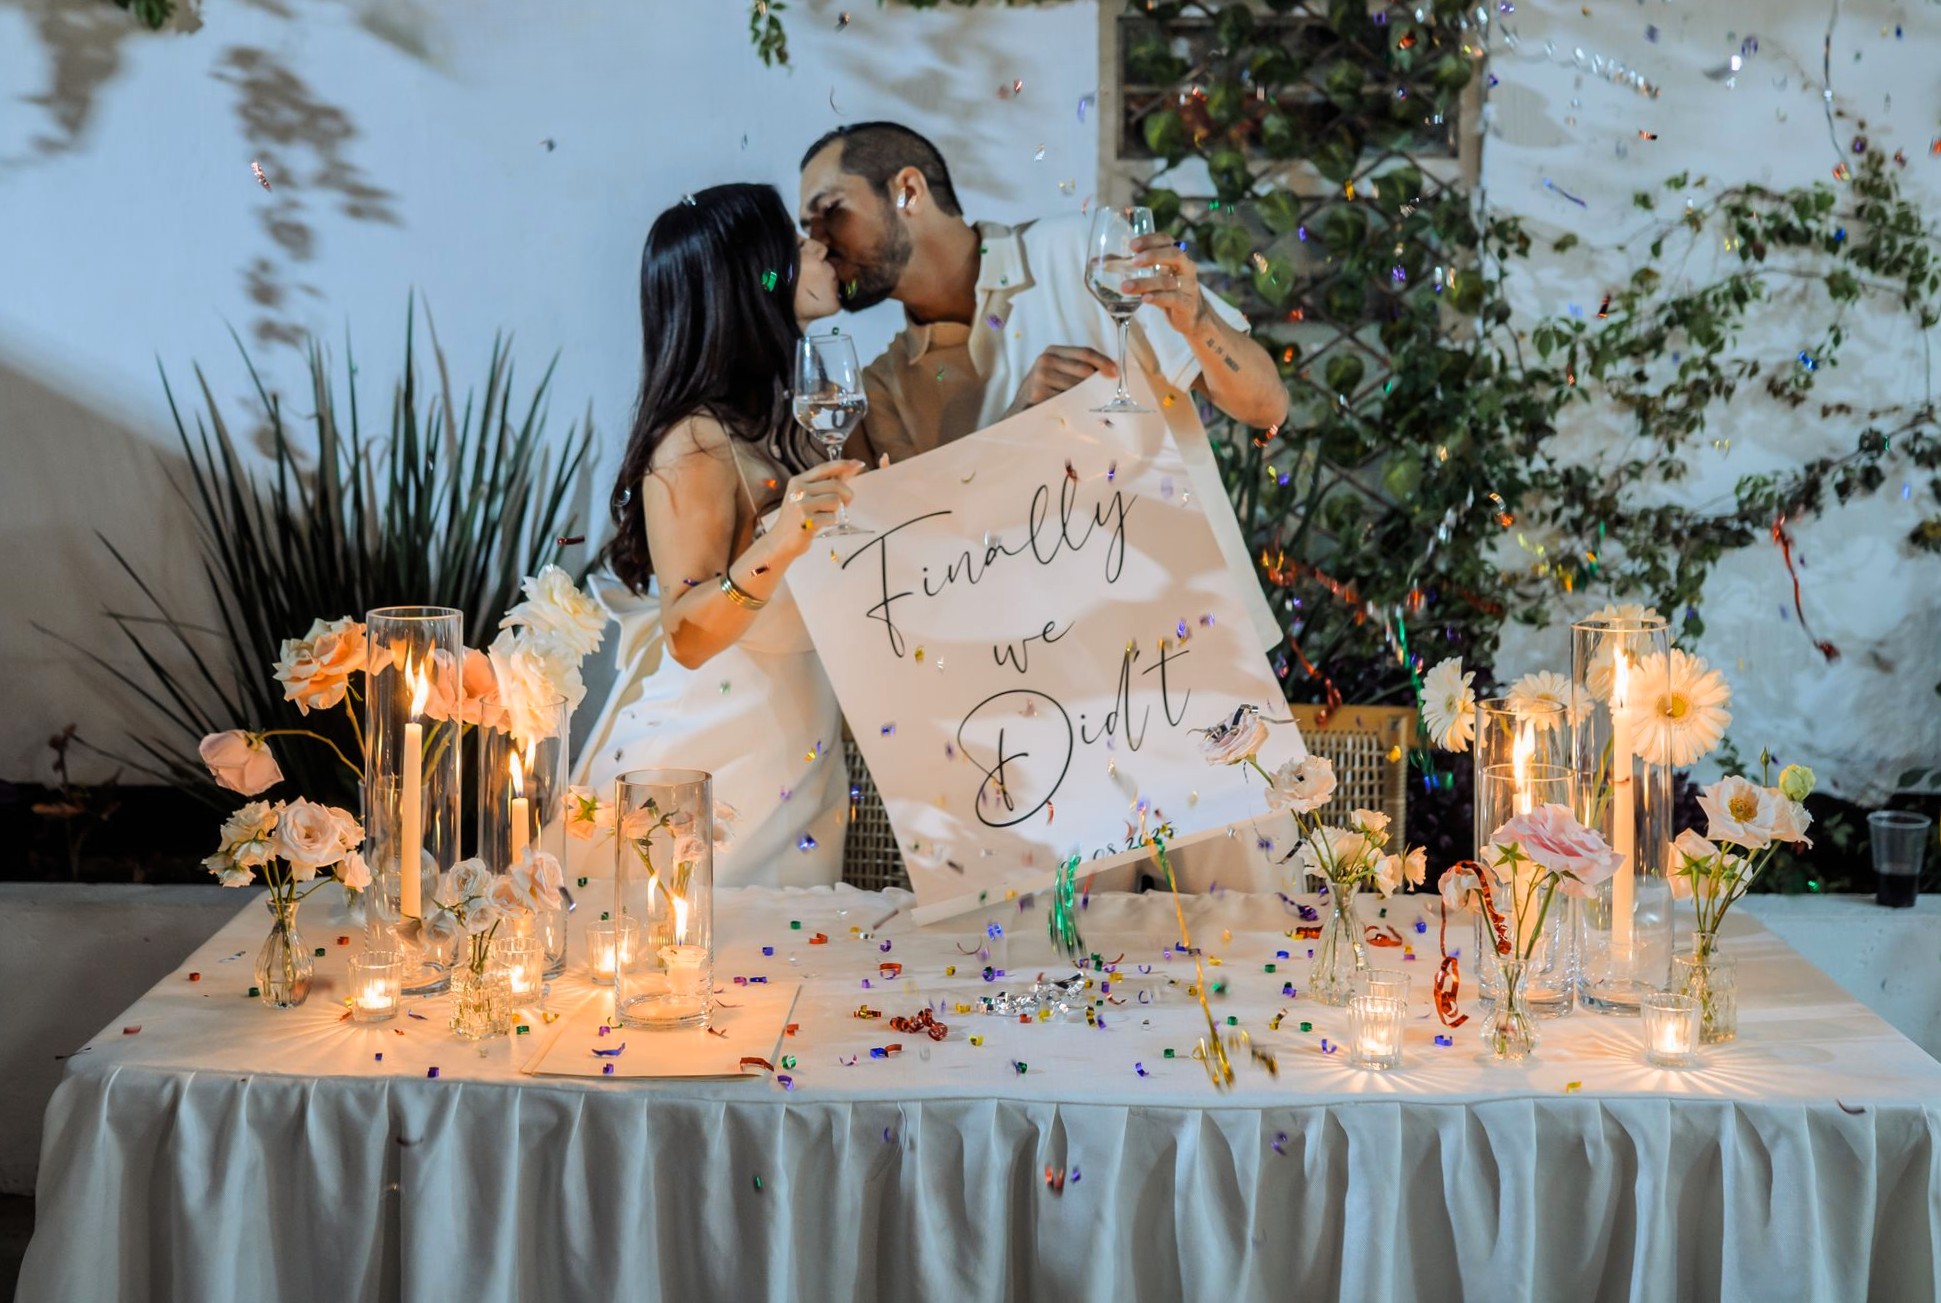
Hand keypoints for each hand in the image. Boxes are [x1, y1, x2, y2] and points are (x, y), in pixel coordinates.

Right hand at [770, 460, 861, 553]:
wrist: (780, 541)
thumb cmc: (797, 519)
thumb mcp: (806, 496)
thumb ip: (825, 483)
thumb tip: (848, 470)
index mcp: (798, 481)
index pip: (824, 468)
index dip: (843, 465)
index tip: (858, 464)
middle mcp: (798, 490)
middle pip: (835, 485)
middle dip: (846, 495)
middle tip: (844, 503)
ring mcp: (801, 505)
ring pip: (836, 500)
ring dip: (836, 510)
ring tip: (824, 515)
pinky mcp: (807, 520)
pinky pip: (832, 517)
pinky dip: (830, 522)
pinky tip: (819, 525)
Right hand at [1003, 345, 1118, 417]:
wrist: (1020, 407)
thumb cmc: (1044, 389)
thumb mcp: (1058, 372)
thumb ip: (1078, 368)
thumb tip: (1110, 370)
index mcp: (1054, 351)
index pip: (1085, 352)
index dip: (1102, 362)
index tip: (1115, 373)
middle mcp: (1046, 360)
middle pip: (1083, 369)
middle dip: (1098, 381)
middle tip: (1108, 392)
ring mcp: (1041, 376)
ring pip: (1077, 386)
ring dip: (1088, 396)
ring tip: (1093, 403)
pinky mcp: (1039, 393)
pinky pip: (1066, 399)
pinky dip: (1075, 405)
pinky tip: (1078, 409)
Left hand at [1122, 233, 1205, 334]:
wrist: (1191, 317)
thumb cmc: (1168, 290)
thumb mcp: (1152, 276)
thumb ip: (1129, 267)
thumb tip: (1098, 262)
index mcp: (1176, 256)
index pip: (1167, 240)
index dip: (1151, 239)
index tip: (1132, 245)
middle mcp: (1185, 267)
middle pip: (1174, 254)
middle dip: (1153, 255)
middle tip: (1134, 260)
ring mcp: (1187, 285)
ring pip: (1168, 280)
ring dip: (1145, 282)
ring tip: (1125, 286)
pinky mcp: (1186, 303)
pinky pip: (1172, 298)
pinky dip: (1157, 297)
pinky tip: (1144, 299)